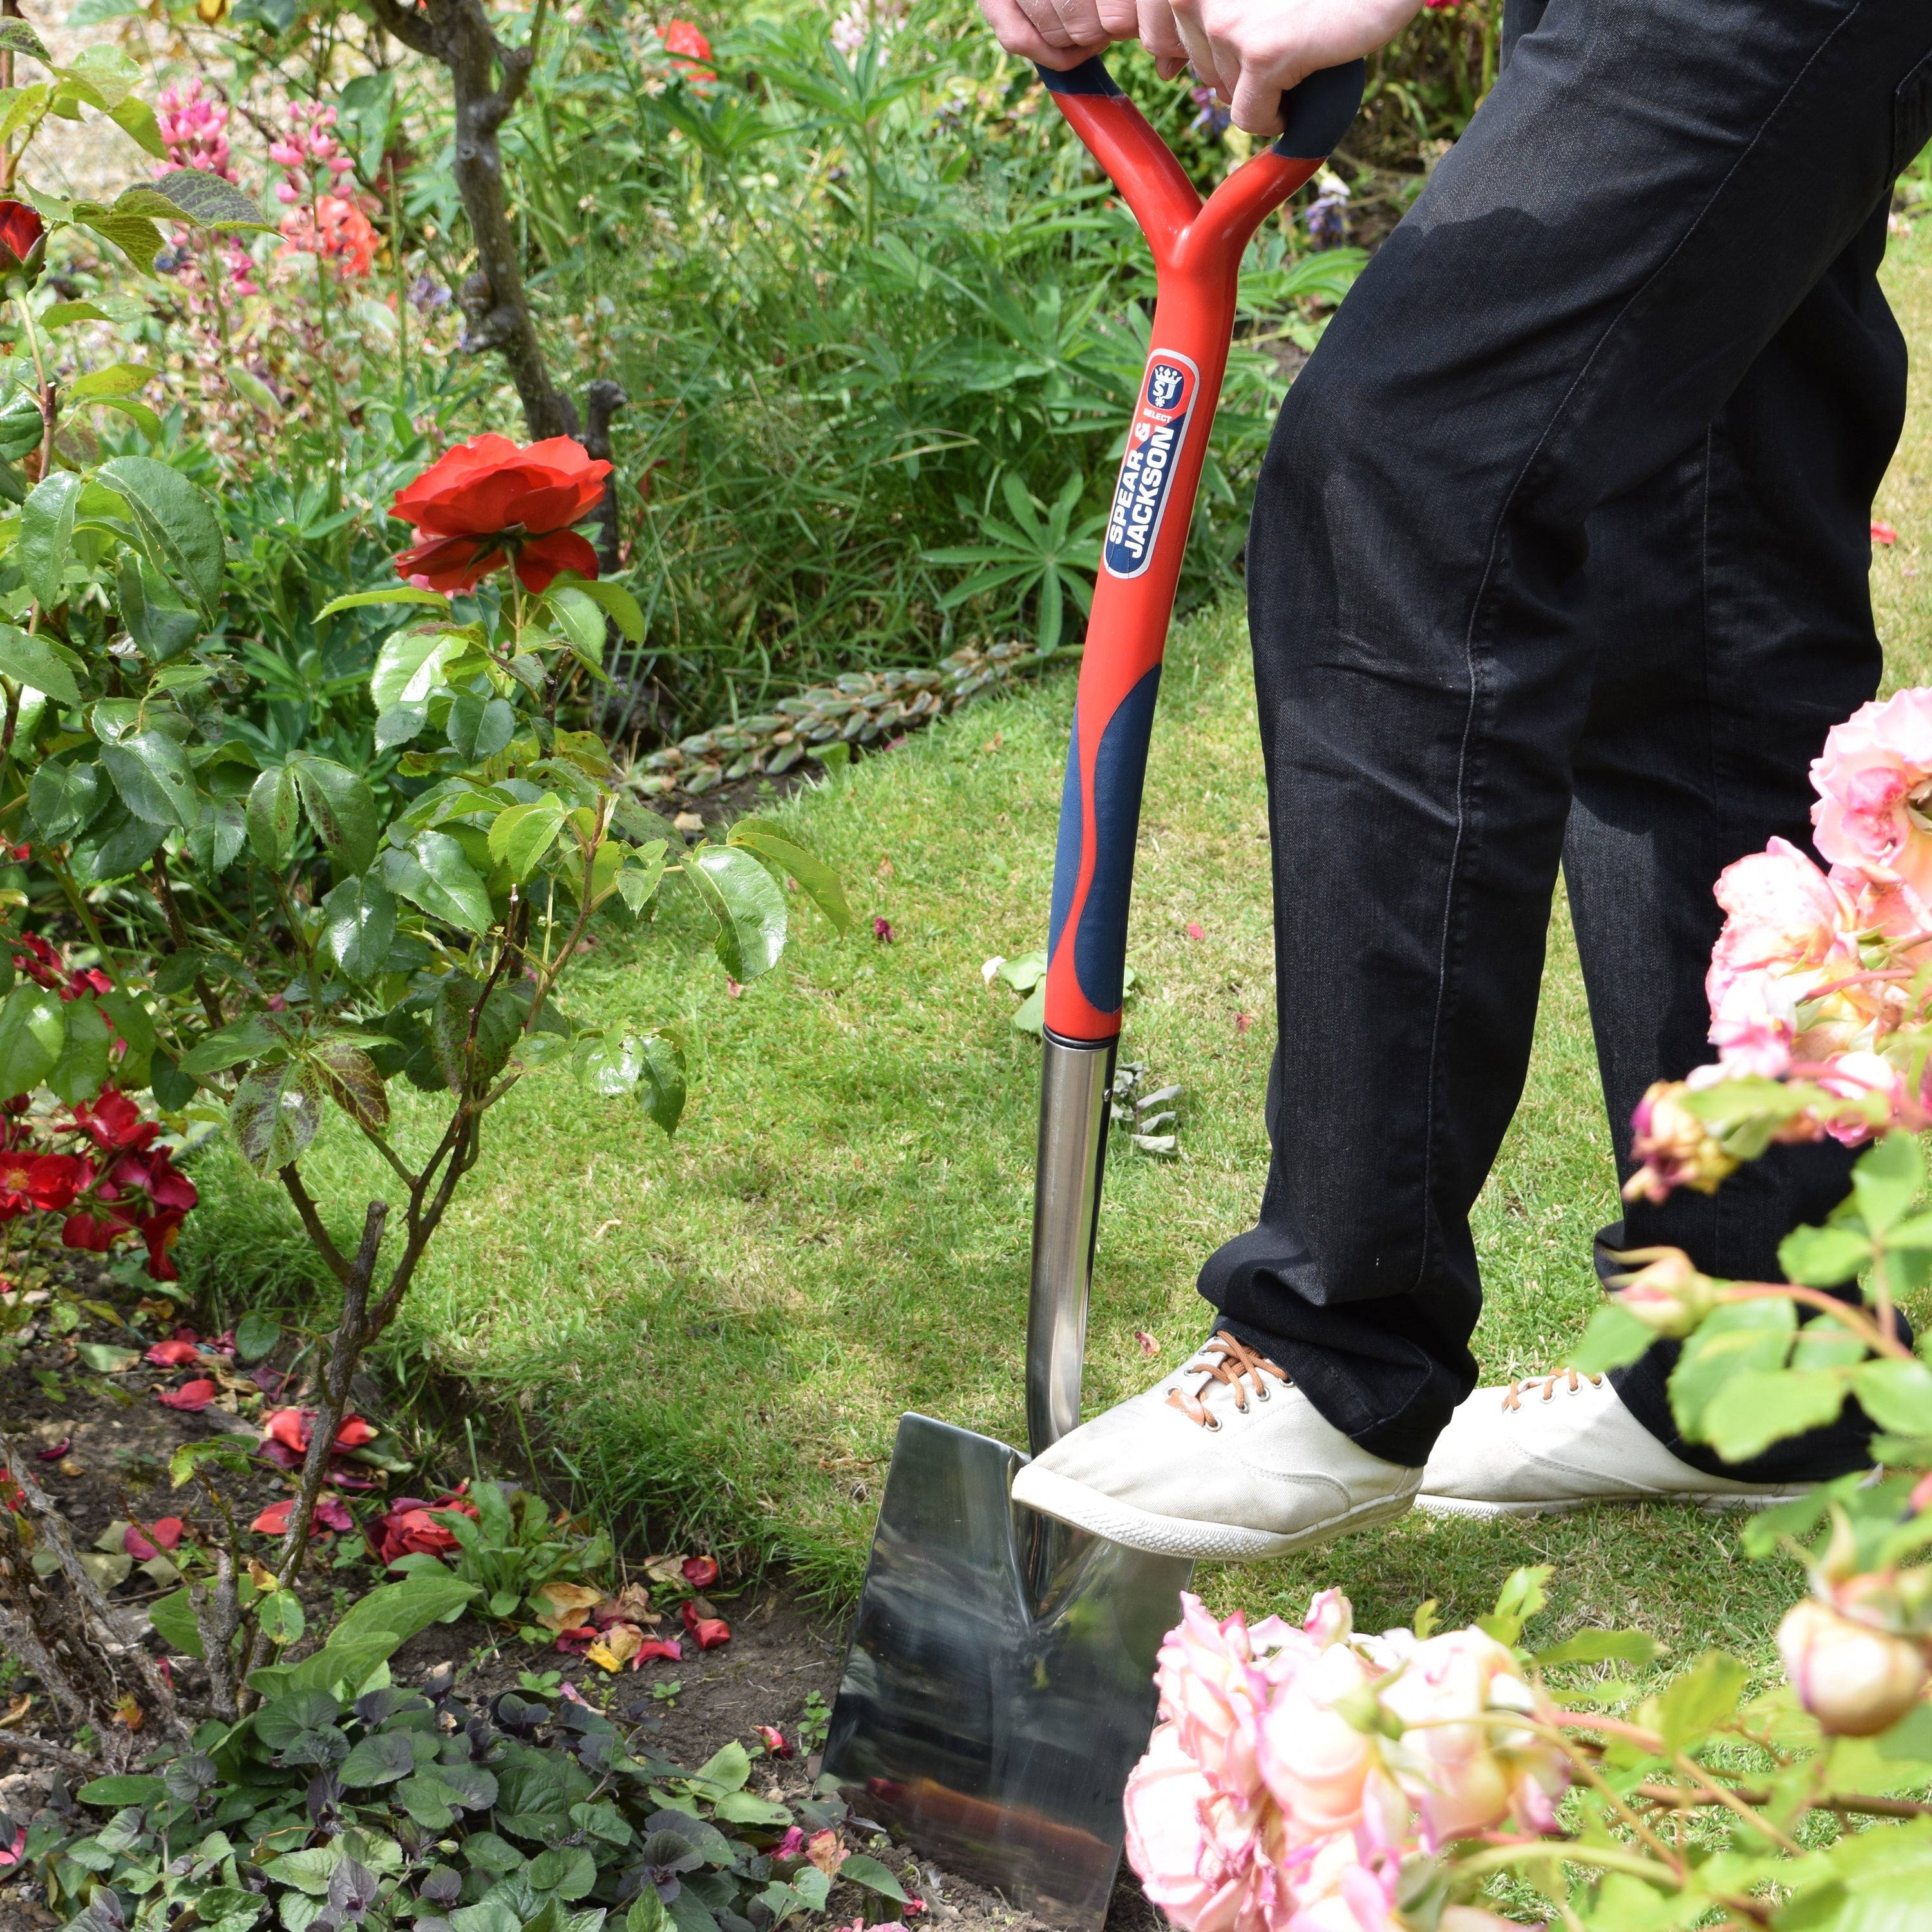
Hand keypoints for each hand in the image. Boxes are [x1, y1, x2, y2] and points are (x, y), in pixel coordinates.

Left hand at [975, 0, 1419, 127]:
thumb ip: (1197, 11)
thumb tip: (1162, 65)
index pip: (1156, 31)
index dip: (1195, 41)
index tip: (1241, 27)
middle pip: (1190, 58)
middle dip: (1233, 55)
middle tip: (1280, 24)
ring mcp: (1221, 15)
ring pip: (1219, 85)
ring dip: (1258, 76)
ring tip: (1296, 37)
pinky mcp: (1259, 50)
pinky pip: (1248, 116)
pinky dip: (1276, 112)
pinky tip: (1305, 72)